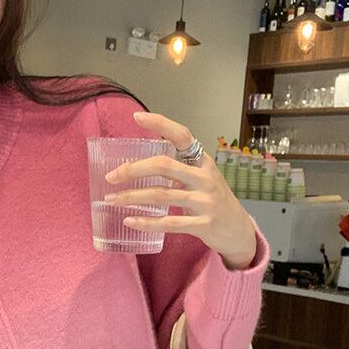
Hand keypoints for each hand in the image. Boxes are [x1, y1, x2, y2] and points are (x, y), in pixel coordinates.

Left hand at [103, 110, 257, 269]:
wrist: (238, 231)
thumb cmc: (213, 201)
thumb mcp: (201, 178)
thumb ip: (179, 168)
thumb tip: (142, 158)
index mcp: (202, 162)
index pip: (182, 136)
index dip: (161, 124)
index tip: (137, 117)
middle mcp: (204, 178)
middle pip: (163, 165)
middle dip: (133, 169)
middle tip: (111, 176)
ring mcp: (205, 201)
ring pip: (161, 195)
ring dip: (132, 197)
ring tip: (111, 200)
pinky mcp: (203, 224)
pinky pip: (169, 223)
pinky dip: (146, 222)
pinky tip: (129, 221)